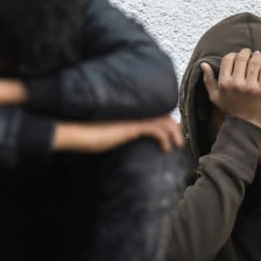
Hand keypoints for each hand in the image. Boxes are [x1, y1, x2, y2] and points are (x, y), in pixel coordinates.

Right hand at [53, 116, 183, 152]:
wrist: (80, 132)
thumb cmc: (90, 134)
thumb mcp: (111, 133)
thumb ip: (123, 132)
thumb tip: (128, 140)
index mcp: (131, 112)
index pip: (155, 112)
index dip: (167, 122)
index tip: (173, 134)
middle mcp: (135, 112)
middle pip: (163, 114)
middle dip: (175, 127)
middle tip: (180, 140)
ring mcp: (135, 117)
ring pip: (164, 121)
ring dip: (175, 133)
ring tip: (178, 145)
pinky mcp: (133, 126)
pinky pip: (157, 130)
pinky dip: (165, 139)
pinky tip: (166, 148)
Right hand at [201, 49, 260, 128]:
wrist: (246, 125)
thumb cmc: (230, 109)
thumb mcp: (215, 96)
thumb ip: (208, 80)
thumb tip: (203, 64)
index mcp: (224, 83)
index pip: (229, 58)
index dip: (234, 54)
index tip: (239, 56)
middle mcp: (236, 83)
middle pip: (242, 57)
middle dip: (247, 52)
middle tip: (251, 53)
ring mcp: (250, 86)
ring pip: (255, 61)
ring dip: (258, 56)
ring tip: (259, 57)